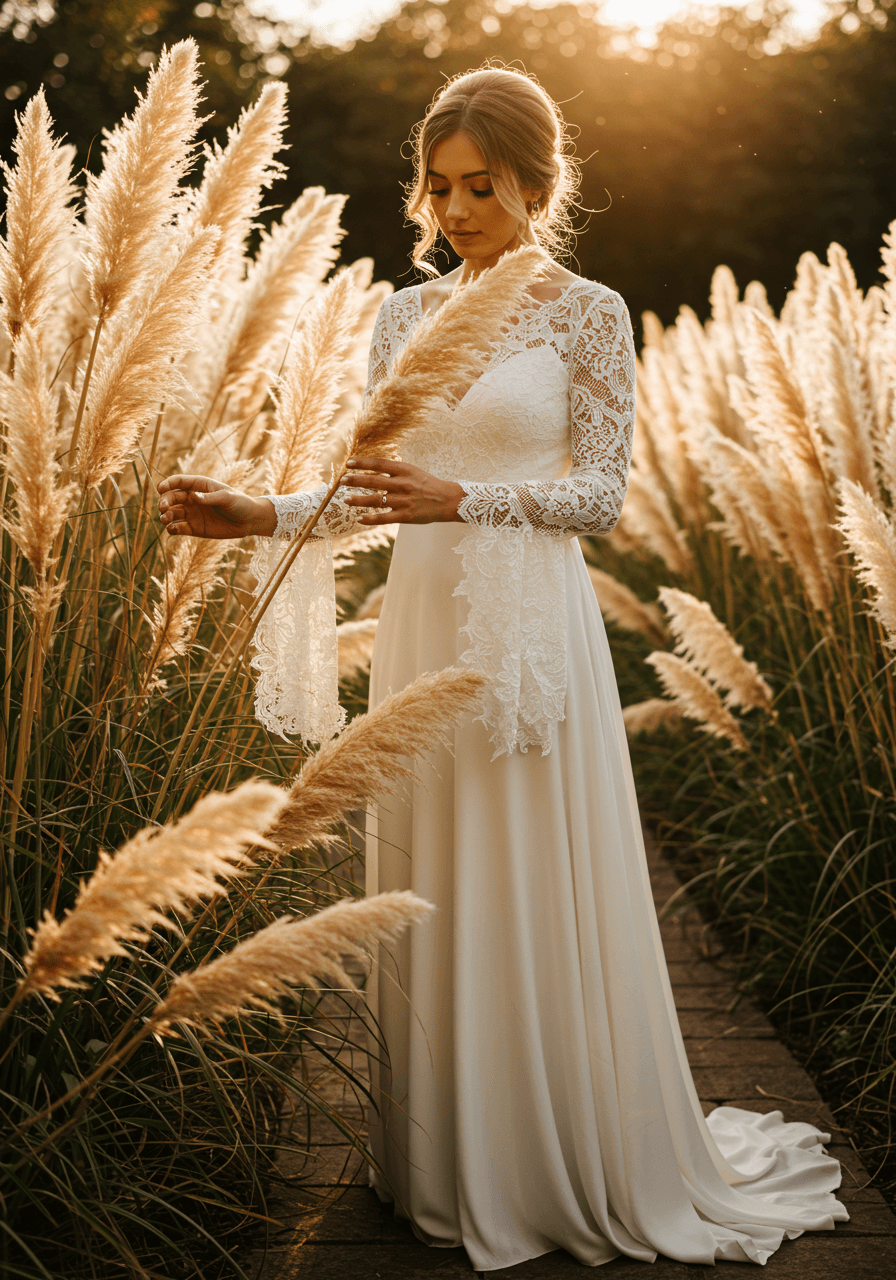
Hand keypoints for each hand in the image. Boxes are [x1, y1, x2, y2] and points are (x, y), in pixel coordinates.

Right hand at [157, 474, 276, 538]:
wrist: (249, 521)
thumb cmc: (240, 504)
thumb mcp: (227, 498)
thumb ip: (210, 498)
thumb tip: (193, 497)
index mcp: (199, 486)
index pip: (179, 482)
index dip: (167, 484)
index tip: (161, 488)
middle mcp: (192, 498)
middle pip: (171, 497)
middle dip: (164, 501)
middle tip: (163, 508)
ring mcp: (192, 513)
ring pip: (171, 513)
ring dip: (165, 515)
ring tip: (165, 519)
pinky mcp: (194, 528)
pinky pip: (178, 528)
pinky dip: (172, 529)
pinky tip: (172, 529)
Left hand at [340, 458, 464, 524]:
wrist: (448, 500)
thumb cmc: (428, 485)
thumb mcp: (412, 471)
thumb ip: (394, 471)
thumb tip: (372, 468)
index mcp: (404, 470)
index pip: (379, 464)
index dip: (362, 463)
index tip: (349, 463)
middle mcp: (403, 484)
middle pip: (373, 481)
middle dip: (355, 480)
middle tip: (341, 480)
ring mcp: (404, 501)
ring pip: (376, 500)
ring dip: (358, 499)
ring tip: (345, 499)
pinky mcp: (405, 516)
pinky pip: (384, 518)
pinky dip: (370, 518)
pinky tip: (359, 518)